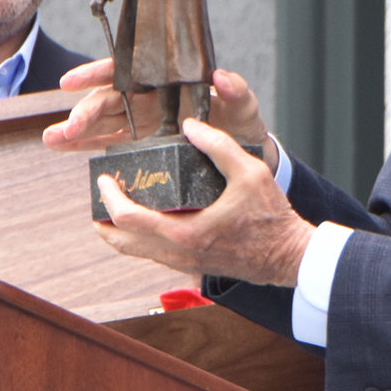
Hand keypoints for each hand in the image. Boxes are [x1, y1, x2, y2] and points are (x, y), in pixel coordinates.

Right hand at [44, 63, 274, 167]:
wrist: (245, 155)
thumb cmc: (241, 125)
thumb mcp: (244, 108)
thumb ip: (237, 93)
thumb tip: (222, 78)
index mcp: (167, 83)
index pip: (126, 71)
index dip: (97, 74)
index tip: (71, 82)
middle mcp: (150, 100)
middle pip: (107, 100)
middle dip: (83, 113)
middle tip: (65, 129)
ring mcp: (142, 123)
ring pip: (101, 123)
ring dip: (75, 131)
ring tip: (52, 140)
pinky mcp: (140, 146)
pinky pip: (108, 143)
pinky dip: (85, 146)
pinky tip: (64, 149)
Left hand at [93, 117, 311, 285]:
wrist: (289, 256)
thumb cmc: (272, 217)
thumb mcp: (250, 171)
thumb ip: (219, 145)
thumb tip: (190, 124)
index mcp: (184, 232)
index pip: (128, 219)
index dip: (110, 198)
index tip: (104, 178)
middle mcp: (178, 253)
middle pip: (122, 242)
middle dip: (103, 220)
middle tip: (101, 195)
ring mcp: (183, 263)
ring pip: (135, 252)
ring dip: (119, 231)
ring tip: (114, 206)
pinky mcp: (192, 266)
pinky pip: (153, 255)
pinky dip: (139, 238)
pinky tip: (146, 218)